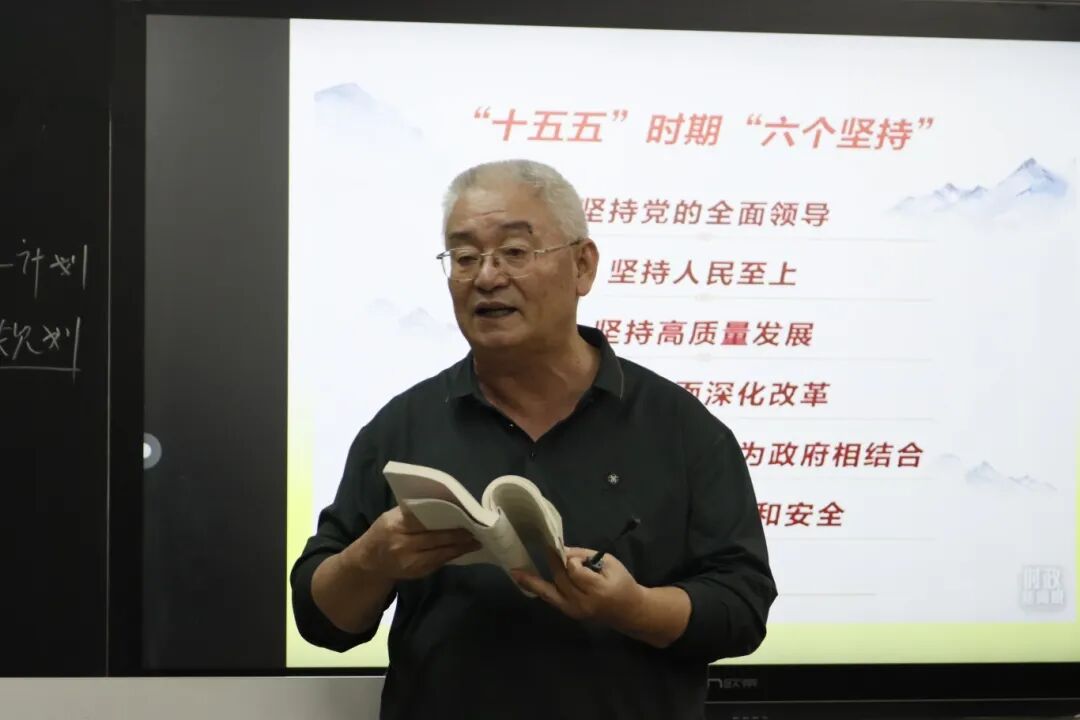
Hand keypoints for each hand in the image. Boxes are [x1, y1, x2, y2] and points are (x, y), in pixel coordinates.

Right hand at [345, 506, 480, 580]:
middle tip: (478, 529)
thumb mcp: (392, 516)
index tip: (465, 515)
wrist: (370, 561)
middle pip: (436, 539)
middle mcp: (402, 544)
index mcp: (396, 525)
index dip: (446, 519)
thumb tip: (444, 502)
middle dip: (459, 535)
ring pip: (440, 553)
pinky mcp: (417, 573)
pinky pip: (439, 563)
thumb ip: (414, 512)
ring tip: (477, 541)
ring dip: (461, 547)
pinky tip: (464, 550)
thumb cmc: (385, 531)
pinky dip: (453, 555)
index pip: (425, 521)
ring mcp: (409, 562)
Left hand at [511, 546, 645, 629]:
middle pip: (561, 579)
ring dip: (534, 580)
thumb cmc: (622, 583)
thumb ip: (585, 556)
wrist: (628, 611)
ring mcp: (574, 611)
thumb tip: (562, 550)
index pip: (575, 571)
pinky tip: (523, 581)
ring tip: (516, 571)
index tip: (573, 553)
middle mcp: (583, 603)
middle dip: (554, 562)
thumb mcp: (610, 563)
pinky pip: (550, 599)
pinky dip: (537, 589)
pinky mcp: (569, 613)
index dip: (571, 559)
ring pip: (551, 591)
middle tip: (545, 546)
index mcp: (598, 589)